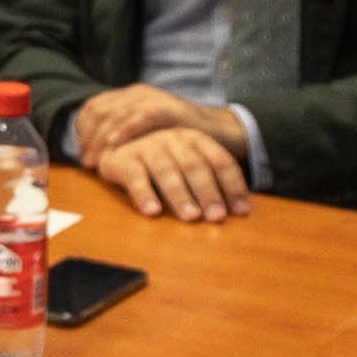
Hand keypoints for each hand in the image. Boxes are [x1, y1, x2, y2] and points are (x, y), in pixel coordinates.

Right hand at [85, 102, 252, 224]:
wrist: (114, 139)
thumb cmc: (161, 158)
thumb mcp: (187, 160)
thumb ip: (211, 179)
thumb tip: (242, 211)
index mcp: (195, 138)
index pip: (221, 160)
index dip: (233, 186)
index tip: (242, 212)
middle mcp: (173, 139)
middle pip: (194, 165)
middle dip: (208, 192)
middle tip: (217, 217)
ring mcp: (148, 147)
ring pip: (166, 171)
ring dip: (180, 195)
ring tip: (191, 217)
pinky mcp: (123, 160)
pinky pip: (135, 177)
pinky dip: (144, 195)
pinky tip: (153, 212)